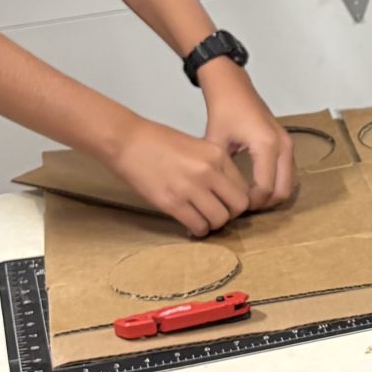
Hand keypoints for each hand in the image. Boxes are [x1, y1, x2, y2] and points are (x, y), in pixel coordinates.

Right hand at [106, 119, 250, 236]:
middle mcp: (209, 171)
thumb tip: (225, 191)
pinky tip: (191, 225)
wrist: (127, 141)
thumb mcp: (197, 146)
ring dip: (213, 224)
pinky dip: (197, 230)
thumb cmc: (159, 141)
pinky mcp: (172, 203)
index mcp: (217, 155)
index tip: (226, 203)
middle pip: (238, 206)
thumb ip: (214, 166)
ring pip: (219, 219)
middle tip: (216, 214)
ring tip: (203, 220)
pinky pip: (197, 225)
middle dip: (230, 214)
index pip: (244, 187)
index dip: (236, 199)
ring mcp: (190, 188)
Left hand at [198, 66, 297, 209]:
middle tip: (242, 207)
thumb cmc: (224, 108)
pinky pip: (288, 173)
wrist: (233, 85)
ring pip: (289, 184)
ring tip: (248, 198)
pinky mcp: (287, 143)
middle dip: (264, 204)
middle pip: (283, 191)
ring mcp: (288, 144)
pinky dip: (277, 184)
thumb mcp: (216, 142)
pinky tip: (256, 186)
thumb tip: (214, 195)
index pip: (265, 188)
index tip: (233, 205)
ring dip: (272, 195)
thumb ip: (219, 170)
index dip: (250, 203)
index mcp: (266, 145)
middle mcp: (283, 146)